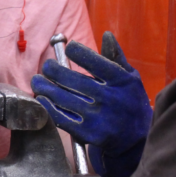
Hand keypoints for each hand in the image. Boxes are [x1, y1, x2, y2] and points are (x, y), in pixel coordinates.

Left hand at [31, 32, 151, 176]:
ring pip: (65, 99)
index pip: (98, 63)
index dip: (80, 53)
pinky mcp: (89, 135)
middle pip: (75, 81)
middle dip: (55, 71)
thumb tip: (106, 35)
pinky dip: (49, 108)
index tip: (69, 47)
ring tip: (37, 81)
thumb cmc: (131, 102)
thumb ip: (116, 57)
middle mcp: (111, 99)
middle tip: (46, 66)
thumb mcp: (130, 78)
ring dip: (46, 89)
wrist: (137, 141)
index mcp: (122, 82)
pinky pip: (63, 119)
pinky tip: (42, 99)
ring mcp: (99, 119)